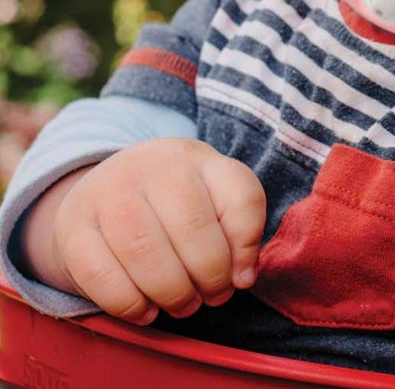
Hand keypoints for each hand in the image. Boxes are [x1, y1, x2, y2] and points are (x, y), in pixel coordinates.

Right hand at [23, 139, 265, 324]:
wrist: (101, 191)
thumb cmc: (170, 204)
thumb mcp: (211, 198)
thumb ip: (239, 230)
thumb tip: (243, 276)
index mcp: (196, 157)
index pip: (239, 194)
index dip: (247, 245)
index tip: (241, 276)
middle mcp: (152, 165)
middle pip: (192, 225)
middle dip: (209, 276)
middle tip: (211, 296)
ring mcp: (109, 191)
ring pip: (146, 250)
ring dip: (172, 292)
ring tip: (182, 305)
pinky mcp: (73, 227)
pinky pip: (102, 276)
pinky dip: (130, 304)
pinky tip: (146, 310)